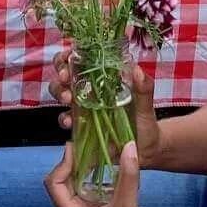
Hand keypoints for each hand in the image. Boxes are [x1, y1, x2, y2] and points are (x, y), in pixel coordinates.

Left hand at [44, 142, 162, 206]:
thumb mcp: (127, 205)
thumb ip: (127, 175)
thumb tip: (129, 145)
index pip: (54, 184)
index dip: (62, 165)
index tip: (76, 149)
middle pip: (63, 183)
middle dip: (73, 164)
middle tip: (86, 146)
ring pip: (77, 187)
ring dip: (84, 171)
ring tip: (96, 152)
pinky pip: (90, 193)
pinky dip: (96, 180)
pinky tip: (108, 169)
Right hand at [49, 48, 160, 166]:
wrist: (145, 149)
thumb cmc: (145, 121)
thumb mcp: (145, 104)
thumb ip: (144, 89)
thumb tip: (137, 69)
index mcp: (103, 78)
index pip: (80, 60)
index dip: (70, 56)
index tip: (69, 56)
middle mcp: (89, 90)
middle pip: (65, 75)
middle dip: (62, 73)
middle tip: (65, 77)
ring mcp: (83, 107)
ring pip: (61, 94)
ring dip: (60, 92)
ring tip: (68, 98)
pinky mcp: (80, 126)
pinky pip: (66, 119)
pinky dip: (64, 118)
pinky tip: (70, 121)